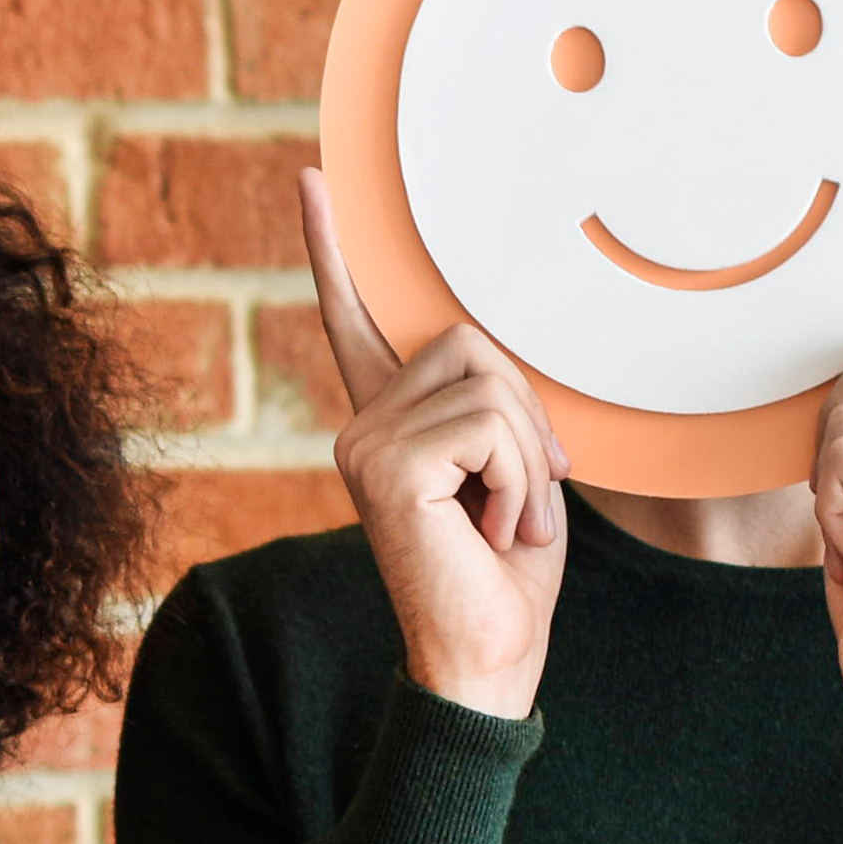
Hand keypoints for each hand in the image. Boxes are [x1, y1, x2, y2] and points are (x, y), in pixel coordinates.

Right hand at [303, 172, 564, 721]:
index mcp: (389, 424)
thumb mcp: (515, 472)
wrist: (486, 662)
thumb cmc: (507, 579)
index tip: (313, 181)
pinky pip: (489, 425)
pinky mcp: (383, 465)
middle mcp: (362, 424)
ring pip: (490, 385)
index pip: (356, 323)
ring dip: (529, 458)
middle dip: (527, 419)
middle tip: (523, 498)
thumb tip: (500, 371)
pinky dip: (519, 479)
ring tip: (509, 523)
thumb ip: (497, 412)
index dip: (334, 252)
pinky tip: (496, 530)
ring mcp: (364, 443)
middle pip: (472, 345)